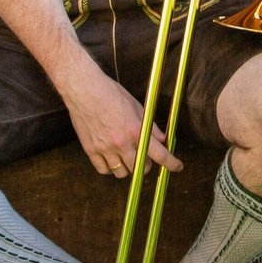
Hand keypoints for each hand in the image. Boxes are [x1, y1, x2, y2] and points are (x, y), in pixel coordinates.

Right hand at [64, 67, 180, 177]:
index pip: (159, 154)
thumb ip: (150, 125)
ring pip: (122, 173)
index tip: (177, 167)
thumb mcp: (136, 106)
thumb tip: (162, 139)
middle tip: (144, 156)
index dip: (171, 163)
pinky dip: (110, 169)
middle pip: (140, 168)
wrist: (83, 89)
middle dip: (146, 164)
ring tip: (126, 157)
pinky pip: (104, 170)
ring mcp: (105, 148)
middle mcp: (121, 142)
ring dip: (128, 168)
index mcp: (135, 130)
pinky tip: (112, 159)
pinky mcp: (91, 150)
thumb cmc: (110, 94)